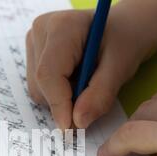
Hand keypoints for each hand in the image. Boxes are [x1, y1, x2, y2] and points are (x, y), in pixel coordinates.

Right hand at [26, 7, 151, 129]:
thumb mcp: (121, 67)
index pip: (49, 74)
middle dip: (64, 103)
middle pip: (41, 84)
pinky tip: (74, 81)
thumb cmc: (124, 42)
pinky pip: (39, 88)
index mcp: (62, 26)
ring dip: (61, 99)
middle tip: (91, 99)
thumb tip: (78, 122)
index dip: (58, 104)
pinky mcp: (33, 54)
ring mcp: (34, 42)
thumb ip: (100, 95)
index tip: (71, 128)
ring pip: (37, 90)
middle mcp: (41, 31)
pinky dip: (57, 94)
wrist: (121, 30)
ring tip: (85, 83)